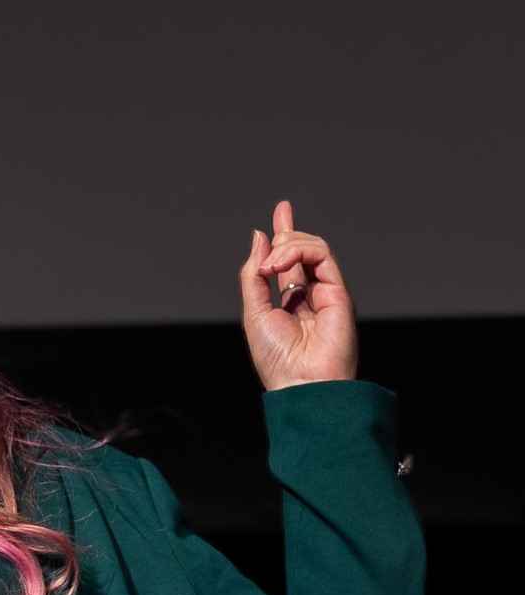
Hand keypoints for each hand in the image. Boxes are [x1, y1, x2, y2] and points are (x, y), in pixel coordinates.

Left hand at [240, 200, 357, 390]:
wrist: (301, 383)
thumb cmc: (277, 359)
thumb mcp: (254, 313)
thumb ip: (254, 276)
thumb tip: (259, 237)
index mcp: (291, 304)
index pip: (290, 262)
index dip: (285, 235)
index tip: (280, 211)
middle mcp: (312, 296)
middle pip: (302, 250)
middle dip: (284, 236)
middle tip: (264, 259)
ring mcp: (328, 293)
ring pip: (313, 248)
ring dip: (287, 246)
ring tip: (269, 266)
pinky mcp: (340, 292)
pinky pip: (322, 255)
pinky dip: (299, 251)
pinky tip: (279, 264)